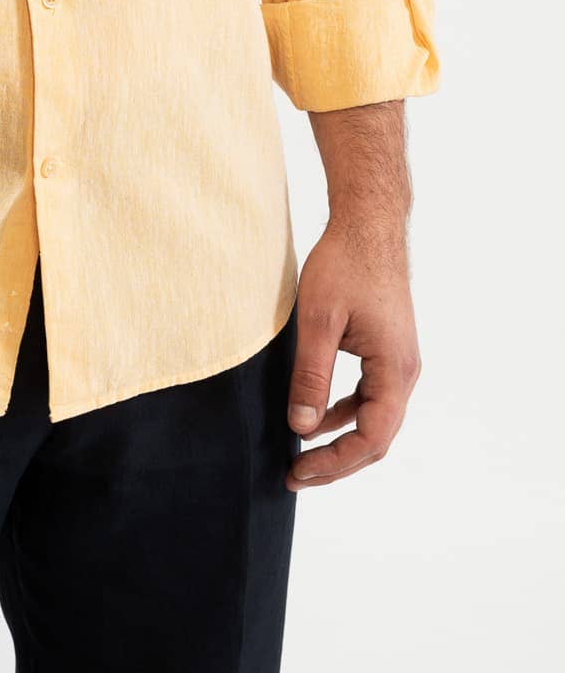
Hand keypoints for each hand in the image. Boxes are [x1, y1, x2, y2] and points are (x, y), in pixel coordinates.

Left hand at [285, 214, 420, 489]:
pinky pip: (369, 396)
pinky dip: (344, 413)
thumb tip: (301, 428)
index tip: (298, 471)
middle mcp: (404, 372)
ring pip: (373, 419)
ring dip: (340, 440)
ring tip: (302, 456)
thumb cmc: (344, 264)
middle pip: (376, 438)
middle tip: (295, 475)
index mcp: (394, 370)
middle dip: (336, 462)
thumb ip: (311, 376)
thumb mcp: (319, 321)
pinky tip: (316, 417)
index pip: (371, 438)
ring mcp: (399, 362)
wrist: (368, 225)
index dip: (334, 463)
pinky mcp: (387, 350)